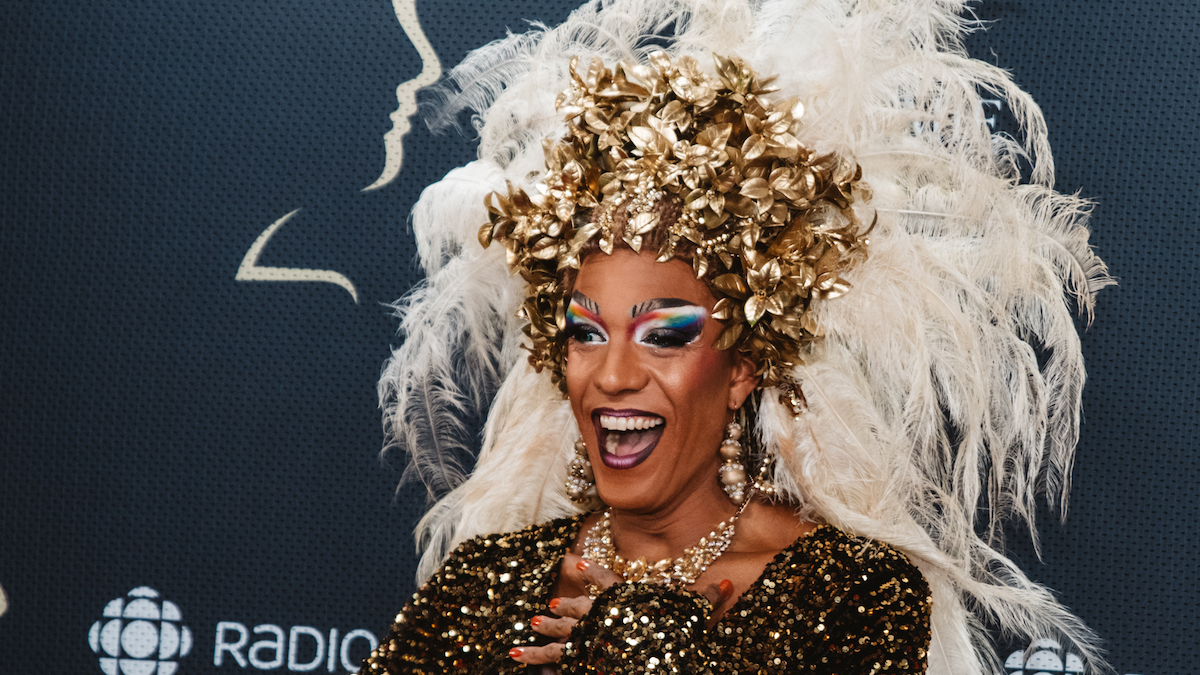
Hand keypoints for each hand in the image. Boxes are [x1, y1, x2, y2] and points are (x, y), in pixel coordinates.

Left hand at [509, 554, 734, 664]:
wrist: (660, 661)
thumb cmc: (676, 639)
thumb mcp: (694, 618)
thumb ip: (708, 599)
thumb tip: (728, 584)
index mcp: (627, 605)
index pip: (609, 585)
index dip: (593, 574)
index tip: (575, 564)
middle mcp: (605, 620)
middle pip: (581, 610)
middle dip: (565, 608)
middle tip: (549, 605)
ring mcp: (591, 641)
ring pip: (563, 635)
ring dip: (547, 632)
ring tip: (532, 627)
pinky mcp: (582, 660)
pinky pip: (556, 659)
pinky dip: (538, 659)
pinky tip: (520, 658)